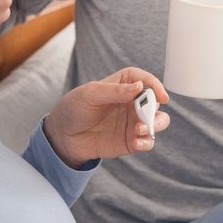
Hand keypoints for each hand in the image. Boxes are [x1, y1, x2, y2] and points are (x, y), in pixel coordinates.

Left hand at [43, 68, 170, 168]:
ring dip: (155, 125)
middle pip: (155, 101)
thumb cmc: (74, 108)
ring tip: (139, 129)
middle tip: (145, 115)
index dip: (155, 85)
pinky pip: (147, 141)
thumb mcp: (89, 94)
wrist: (63, 136)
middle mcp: (132, 103)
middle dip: (154, 108)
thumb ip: (114, 91)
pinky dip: (146, 142)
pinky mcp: (131, 141)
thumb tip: (139, 87)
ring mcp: (133, 122)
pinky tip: (136, 143)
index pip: (144, 80)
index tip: (160, 95)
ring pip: (158, 121)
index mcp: (123, 85)